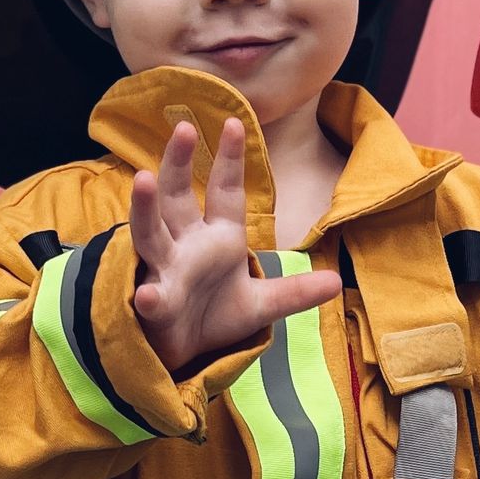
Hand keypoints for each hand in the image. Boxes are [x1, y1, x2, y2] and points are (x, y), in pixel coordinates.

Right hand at [129, 118, 340, 376]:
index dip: (230, 159)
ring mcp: (165, 270)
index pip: (225, 190)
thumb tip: (336, 282)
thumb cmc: (214, 318)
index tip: (235, 123)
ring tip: (143, 179)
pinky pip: (150, 297)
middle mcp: (187, 245)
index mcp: (218, 238)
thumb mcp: (262, 305)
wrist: (185, 355)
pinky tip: (148, 296)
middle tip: (186, 129)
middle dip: (179, 163)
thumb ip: (295, 292)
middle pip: (178, 196)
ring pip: (150, 232)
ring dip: (146, 207)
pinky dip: (149, 296)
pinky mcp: (154, 305)